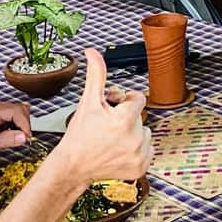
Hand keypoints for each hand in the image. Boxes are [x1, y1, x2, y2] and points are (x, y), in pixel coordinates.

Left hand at [0, 102, 31, 164]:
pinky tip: (16, 135)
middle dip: (25, 125)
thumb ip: (6, 140)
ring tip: (19, 138)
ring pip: (22, 112)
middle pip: (21, 110)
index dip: (24, 124)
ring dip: (24, 125)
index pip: (16, 111)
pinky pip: (19, 118)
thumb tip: (23, 136)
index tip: (27, 137)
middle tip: (24, 139)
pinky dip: (21, 127)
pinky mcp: (4, 117)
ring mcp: (1, 112)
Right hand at [54, 48, 152, 182]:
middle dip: (126, 117)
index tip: (113, 107)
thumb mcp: (88, 102)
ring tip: (113, 138)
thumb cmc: (79, 134)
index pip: (138, 99)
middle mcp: (134, 139)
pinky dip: (136, 150)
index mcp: (124, 121)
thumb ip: (96, 75)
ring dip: (132, 132)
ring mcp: (139, 155)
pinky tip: (119, 150)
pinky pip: (148, 150)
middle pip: (140, 116)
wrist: (73, 166)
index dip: (124, 100)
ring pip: (145, 132)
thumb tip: (93, 52)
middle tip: (108, 124)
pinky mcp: (141, 168)